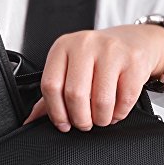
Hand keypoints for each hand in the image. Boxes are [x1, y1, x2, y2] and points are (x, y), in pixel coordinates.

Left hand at [24, 24, 163, 131]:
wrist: (133, 41)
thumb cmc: (96, 58)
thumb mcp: (69, 68)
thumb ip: (51, 94)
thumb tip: (30, 121)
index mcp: (62, 46)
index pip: (50, 85)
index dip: (55, 111)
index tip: (63, 123)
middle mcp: (84, 44)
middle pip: (74, 94)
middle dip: (80, 119)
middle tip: (84, 124)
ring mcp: (110, 50)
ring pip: (101, 100)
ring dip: (100, 119)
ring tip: (100, 118)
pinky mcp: (133, 60)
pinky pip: (124, 99)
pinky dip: (119, 113)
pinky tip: (116, 111)